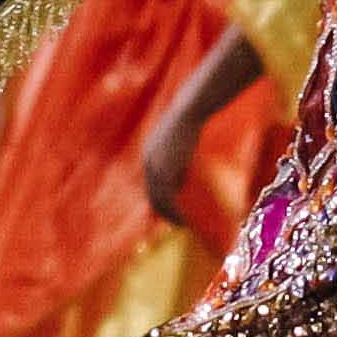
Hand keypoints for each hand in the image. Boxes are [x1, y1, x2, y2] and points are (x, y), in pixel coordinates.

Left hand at [138, 84, 216, 230]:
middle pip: (152, 194)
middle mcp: (148, 163)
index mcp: (149, 156)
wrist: (188, 113)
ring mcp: (155, 168)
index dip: (159, 198)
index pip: (150, 184)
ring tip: (180, 223)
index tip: (170, 208)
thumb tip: (184, 173)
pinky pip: (167, 199)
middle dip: (162, 210)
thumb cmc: (188, 122)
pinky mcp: (165, 172)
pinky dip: (174, 212)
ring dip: (168, 214)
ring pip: (158, 200)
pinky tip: (182, 220)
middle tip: (176, 221)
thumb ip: (177, 157)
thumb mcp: (179, 141)